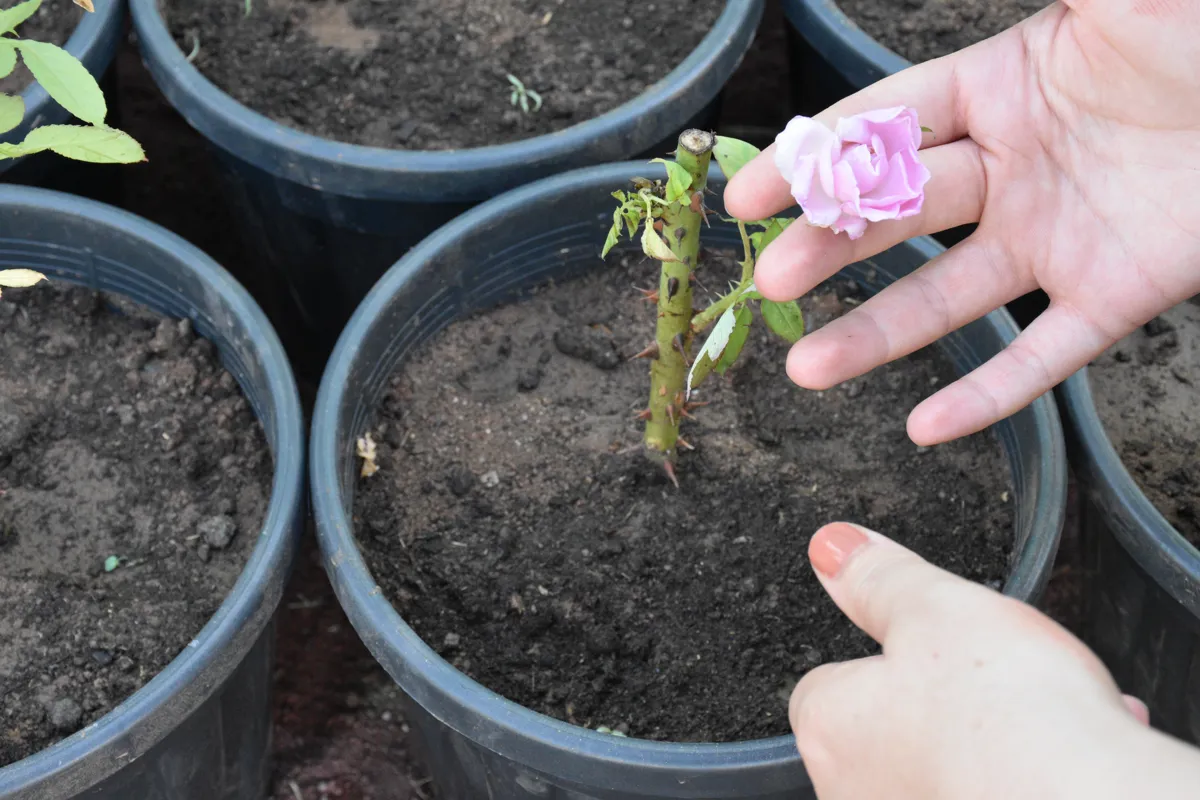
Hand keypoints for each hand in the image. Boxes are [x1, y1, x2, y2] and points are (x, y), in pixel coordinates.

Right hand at [726, 0, 1199, 444]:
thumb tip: (920, 9)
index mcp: (1001, 87)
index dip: (812, 162)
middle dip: (830, 247)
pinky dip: (989, 394)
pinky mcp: (1114, 296)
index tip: (748, 197)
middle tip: (772, 279)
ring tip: (807, 368)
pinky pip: (1043, 356)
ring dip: (875, 335)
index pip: (883, 127)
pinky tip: (928, 426)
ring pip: (949, 297)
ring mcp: (1058, 238)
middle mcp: (1014, 168)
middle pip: (900, 215)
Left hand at [793, 523, 1199, 799]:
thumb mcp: (933, 607)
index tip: (929, 652)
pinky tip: (1068, 759)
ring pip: (953, 766)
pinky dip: (1029, 777)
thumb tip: (833, 548)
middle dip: (946, 706)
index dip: (886, 659)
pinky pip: (997, 792)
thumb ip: (877, 577)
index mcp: (827, 730)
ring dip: (996, 742)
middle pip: (892, 730)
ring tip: (1042, 720)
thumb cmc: (1005, 717)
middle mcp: (853, 795)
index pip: (830, 683)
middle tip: (995, 687)